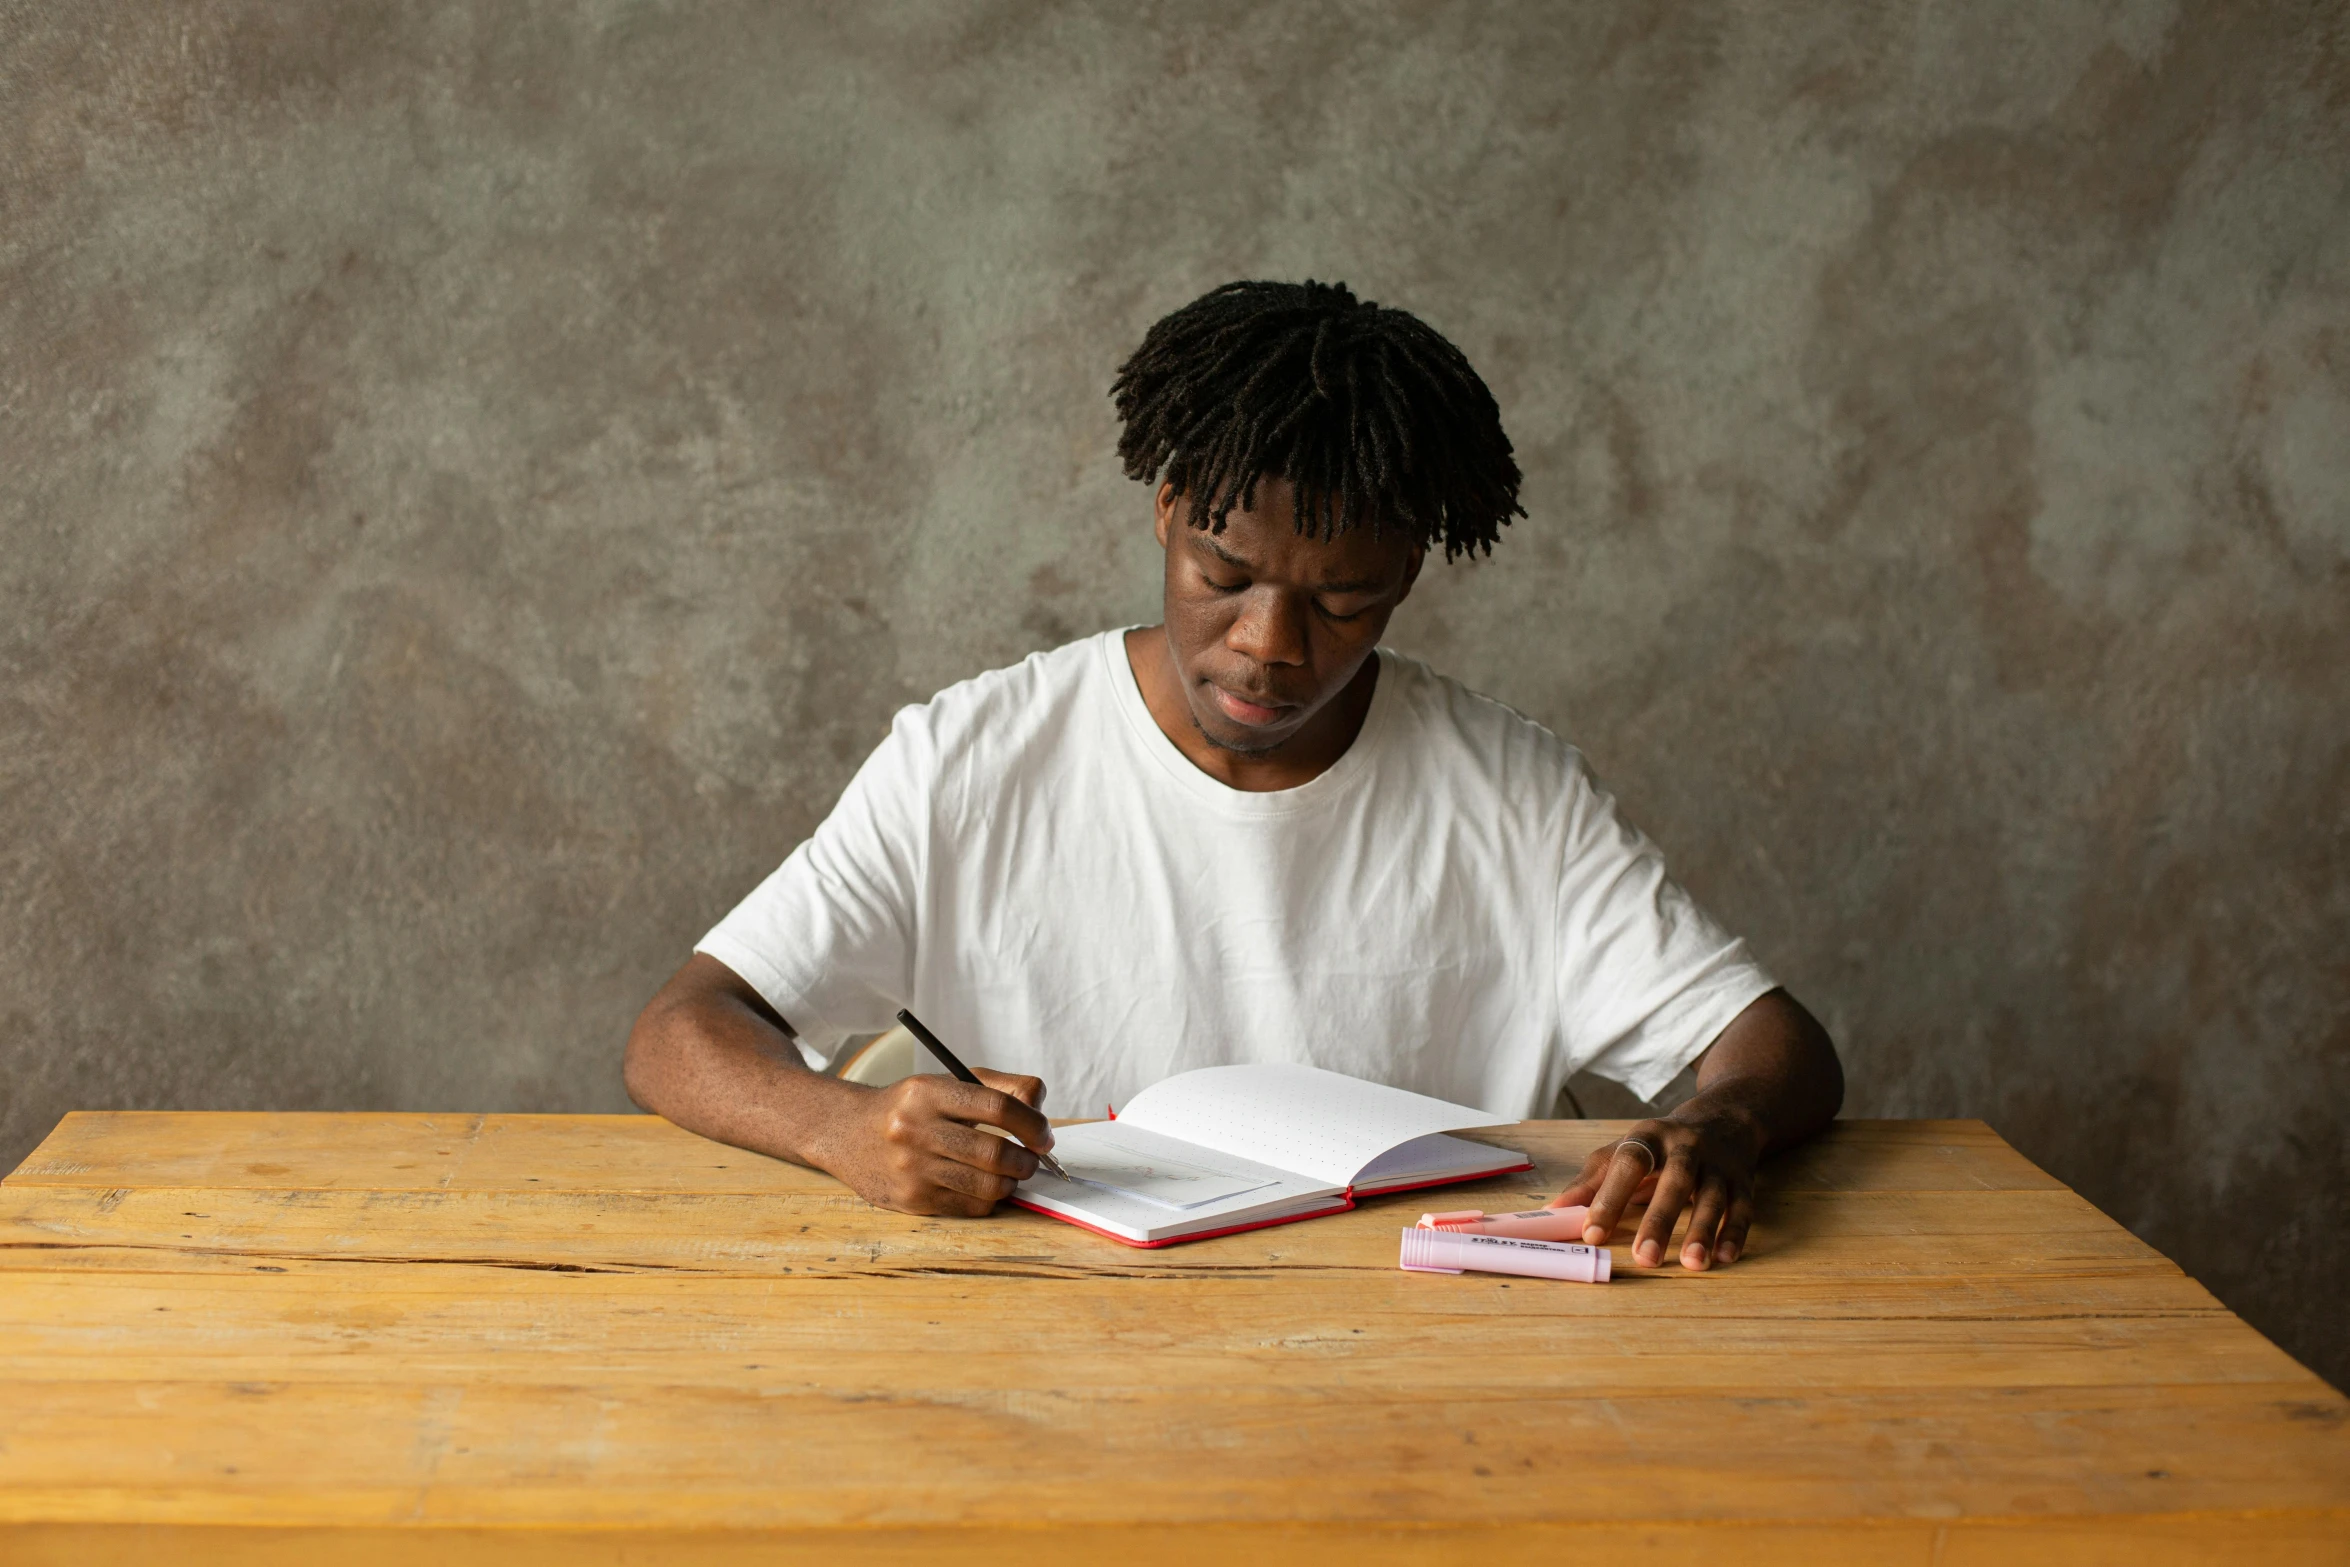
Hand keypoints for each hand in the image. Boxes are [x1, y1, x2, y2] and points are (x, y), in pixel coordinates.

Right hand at [821, 1068, 1053, 1216]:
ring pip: (987, 1186)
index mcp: (928, 1092)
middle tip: (1032, 1159)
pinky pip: (971, 1207)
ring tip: (1010, 1174)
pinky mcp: (911, 1199)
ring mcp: (911, 1168)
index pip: (997, 1107)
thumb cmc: (909, 1108)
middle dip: (1026, 1160)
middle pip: (995, 1153)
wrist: (846, 1133)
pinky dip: (989, 1200)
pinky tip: (985, 1187)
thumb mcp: (946, 1083)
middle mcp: (915, 1129)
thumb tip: (1039, 1109)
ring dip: (1011, 1182)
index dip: (1032, 1123)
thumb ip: (1000, 1088)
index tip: (1043, 1134)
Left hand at [1551, 1106, 1765, 1269]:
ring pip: (1712, 1197)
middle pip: (1675, 1181)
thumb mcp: (1624, 1150)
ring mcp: (1718, 1163)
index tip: (1592, 1233)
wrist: (1724, 1117)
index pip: (1628, 1163)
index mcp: (1649, 1136)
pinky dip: (1734, 1233)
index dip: (1609, 1198)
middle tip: (1645, 1259)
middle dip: (1660, 1220)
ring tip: (1692, 1264)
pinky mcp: (1743, 1181)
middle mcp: (1686, 1147)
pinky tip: (1724, 1258)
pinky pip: (1742, 1208)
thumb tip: (1554, 1211)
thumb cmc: (1660, 1144)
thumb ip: (1591, 1180)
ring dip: (1703, 1230)